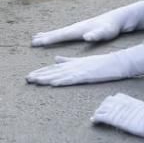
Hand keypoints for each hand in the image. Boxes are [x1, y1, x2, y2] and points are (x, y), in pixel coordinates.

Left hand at [26, 43, 143, 86]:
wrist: (116, 62)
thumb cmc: (100, 63)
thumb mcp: (80, 61)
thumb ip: (67, 60)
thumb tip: (55, 59)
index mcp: (71, 64)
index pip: (53, 69)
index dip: (41, 72)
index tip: (31, 76)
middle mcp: (72, 67)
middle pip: (53, 72)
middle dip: (40, 75)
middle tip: (27, 79)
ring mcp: (78, 71)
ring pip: (59, 75)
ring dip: (46, 78)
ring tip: (35, 80)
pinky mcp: (86, 75)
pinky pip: (71, 79)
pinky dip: (62, 81)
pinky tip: (53, 83)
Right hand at [31, 0, 143, 46]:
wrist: (116, 19)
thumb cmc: (110, 28)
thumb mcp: (104, 33)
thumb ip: (95, 35)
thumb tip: (87, 36)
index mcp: (78, 30)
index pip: (61, 35)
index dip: (49, 39)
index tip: (37, 42)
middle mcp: (74, 27)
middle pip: (56, 33)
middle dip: (43, 37)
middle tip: (31, 41)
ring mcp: (75, 27)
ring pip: (58, 32)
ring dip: (46, 35)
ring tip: (35, 38)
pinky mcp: (78, 29)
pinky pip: (62, 33)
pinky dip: (53, 35)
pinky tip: (50, 36)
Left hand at [92, 93, 143, 137]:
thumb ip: (140, 109)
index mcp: (128, 99)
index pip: (116, 97)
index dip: (111, 102)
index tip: (109, 106)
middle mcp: (120, 102)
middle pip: (107, 101)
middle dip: (103, 106)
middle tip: (100, 112)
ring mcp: (116, 109)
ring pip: (101, 108)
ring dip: (98, 112)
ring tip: (95, 117)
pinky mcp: (113, 118)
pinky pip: (100, 116)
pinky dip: (95, 118)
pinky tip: (94, 122)